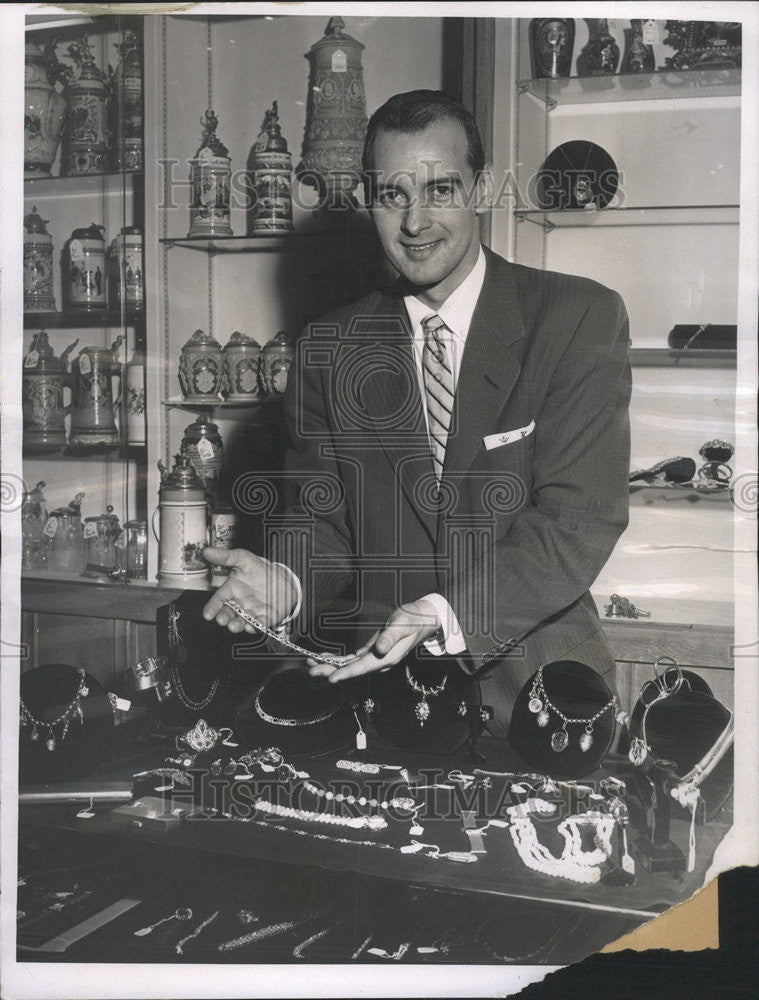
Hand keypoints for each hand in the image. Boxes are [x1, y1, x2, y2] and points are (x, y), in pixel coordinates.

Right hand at [202, 548, 295, 633]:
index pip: (218, 600)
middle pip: (228, 613)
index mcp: (230, 591)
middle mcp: (238, 604)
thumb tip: (206, 551)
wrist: (281, 577)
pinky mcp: (265, 618)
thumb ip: (225, 557)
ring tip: (233, 626)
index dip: (212, 608)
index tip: (207, 615)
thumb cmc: (258, 569)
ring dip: (236, 625)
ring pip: (242, 622)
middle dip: (223, 618)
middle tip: (221, 620)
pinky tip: (252, 627)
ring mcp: (251, 612)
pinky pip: (260, 624)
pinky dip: (256, 627)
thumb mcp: (243, 558)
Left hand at [308, 599, 440, 682]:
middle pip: (352, 670)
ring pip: (349, 666)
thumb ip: (391, 637)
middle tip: (311, 670)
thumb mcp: (403, 624)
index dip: (346, 673)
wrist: (421, 620)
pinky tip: (325, 657)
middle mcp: (379, 662)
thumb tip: (379, 649)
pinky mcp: (371, 653)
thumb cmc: (412, 619)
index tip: (331, 678)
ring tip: (311, 663)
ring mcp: (375, 659)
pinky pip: (351, 660)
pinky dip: (338, 659)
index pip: (363, 667)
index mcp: (387, 657)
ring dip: (330, 665)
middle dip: (331, 671)